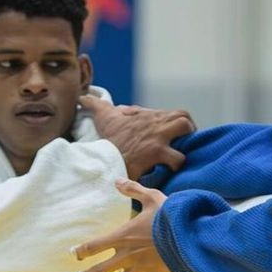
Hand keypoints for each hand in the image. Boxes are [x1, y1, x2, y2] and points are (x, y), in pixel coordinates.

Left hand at [74, 180, 170, 271]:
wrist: (188, 234)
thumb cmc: (170, 215)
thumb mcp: (151, 197)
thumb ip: (133, 189)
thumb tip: (116, 180)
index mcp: (123, 236)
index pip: (95, 245)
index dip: (82, 251)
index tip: (74, 255)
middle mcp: (127, 256)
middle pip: (101, 270)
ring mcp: (140, 269)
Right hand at [79, 95, 195, 179]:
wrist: (102, 156)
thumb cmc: (107, 138)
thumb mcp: (104, 116)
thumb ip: (96, 104)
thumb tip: (83, 97)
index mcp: (150, 118)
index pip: (179, 114)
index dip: (183, 124)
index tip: (180, 135)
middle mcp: (157, 126)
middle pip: (185, 121)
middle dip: (189, 133)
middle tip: (184, 145)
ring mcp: (158, 140)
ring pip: (185, 138)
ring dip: (184, 153)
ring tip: (177, 161)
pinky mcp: (155, 155)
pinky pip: (177, 160)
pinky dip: (176, 167)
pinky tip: (171, 173)